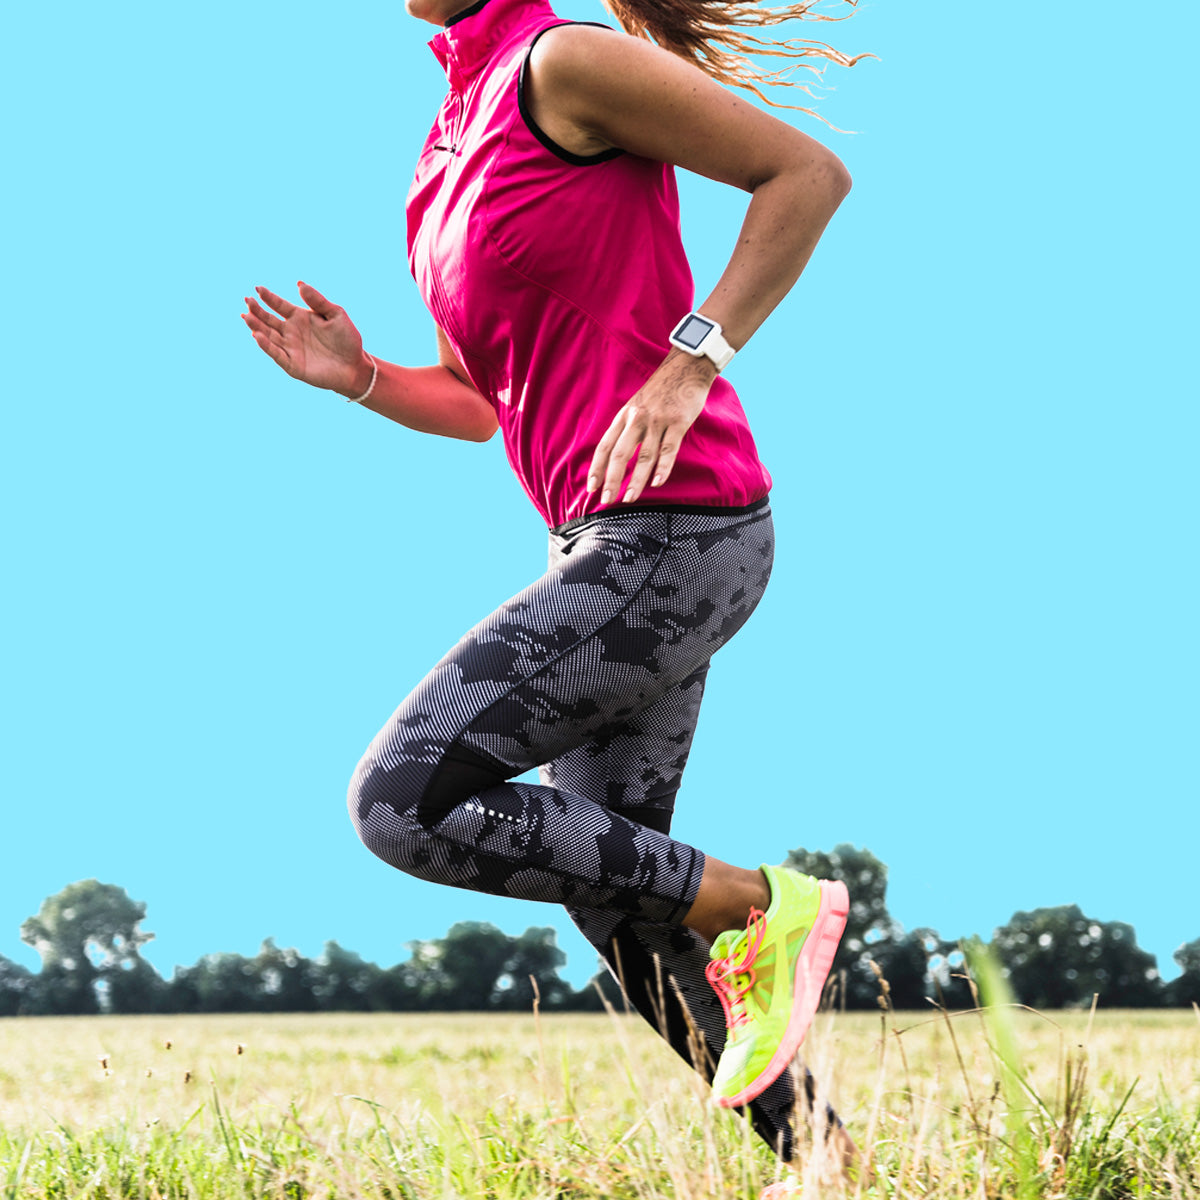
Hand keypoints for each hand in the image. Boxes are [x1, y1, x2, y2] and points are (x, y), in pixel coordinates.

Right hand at [240, 281, 370, 395]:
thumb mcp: (336, 314)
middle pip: (269, 319)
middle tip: (247, 300)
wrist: (356, 366)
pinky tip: (257, 336)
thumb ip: (317, 300)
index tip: (257, 288)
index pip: (279, 305)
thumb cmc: (347, 339)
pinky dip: (266, 346)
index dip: (268, 297)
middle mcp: (291, 332)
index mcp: (300, 317)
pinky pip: (277, 354)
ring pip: (268, 336)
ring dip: (256, 327)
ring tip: (246, 316)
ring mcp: (290, 349)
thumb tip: (299, 283)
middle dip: (257, 310)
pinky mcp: (293, 365)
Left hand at [588, 350, 716, 504]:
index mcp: (624, 417)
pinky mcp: (678, 422)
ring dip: (636, 479)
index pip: (605, 446)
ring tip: (629, 498)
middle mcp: (637, 419)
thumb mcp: (636, 406)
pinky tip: (657, 483)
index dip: (597, 468)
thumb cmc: (661, 391)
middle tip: (607, 500)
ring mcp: (658, 421)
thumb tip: (617, 456)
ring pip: (644, 455)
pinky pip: (669, 449)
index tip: (591, 488)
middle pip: (620, 453)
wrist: (685, 367)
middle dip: (612, 479)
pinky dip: (663, 468)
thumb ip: (627, 428)